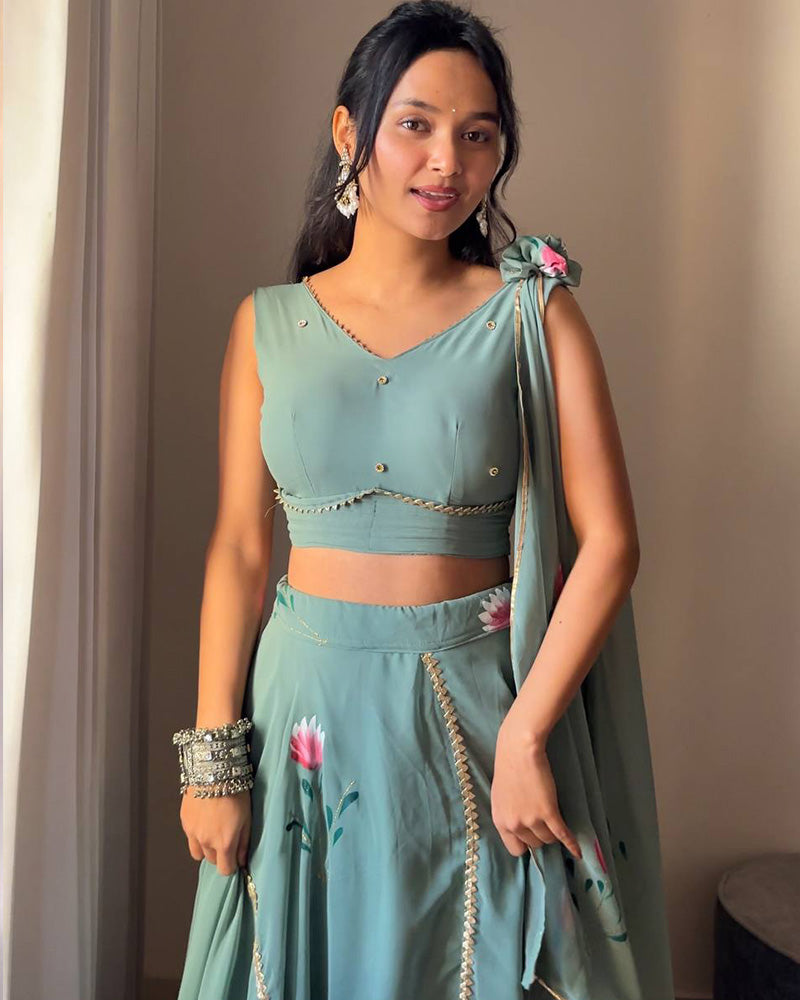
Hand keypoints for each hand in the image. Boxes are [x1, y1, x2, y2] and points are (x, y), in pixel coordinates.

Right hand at [180, 787, 251, 875]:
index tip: (235, 858)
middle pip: (212, 861)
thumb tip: (241, 860)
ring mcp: (193, 833)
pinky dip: (197, 834)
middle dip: (220, 854)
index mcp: (224, 842)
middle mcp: (206, 841)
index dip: (231, 866)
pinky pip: (190, 837)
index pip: (225, 870)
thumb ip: (244, 842)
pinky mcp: (184, 822)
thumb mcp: (247, 817)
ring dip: (206, 847)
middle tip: (227, 837)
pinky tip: (205, 820)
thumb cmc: (234, 791)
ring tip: (214, 831)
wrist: (213, 771)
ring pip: (198, 852)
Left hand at [491, 708, 581, 860]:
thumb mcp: (500, 797)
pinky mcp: (548, 812)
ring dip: (553, 833)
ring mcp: (532, 820)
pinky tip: (578, 852)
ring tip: (555, 820)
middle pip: (534, 844)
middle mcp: (514, 824)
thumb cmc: (508, 768)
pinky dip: (571, 844)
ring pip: (549, 839)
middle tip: (544, 821)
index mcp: (500, 822)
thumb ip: (508, 815)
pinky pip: (562, 834)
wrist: (518, 750)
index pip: (516, 849)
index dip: (525, 843)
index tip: (531, 836)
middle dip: (540, 835)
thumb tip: (519, 827)